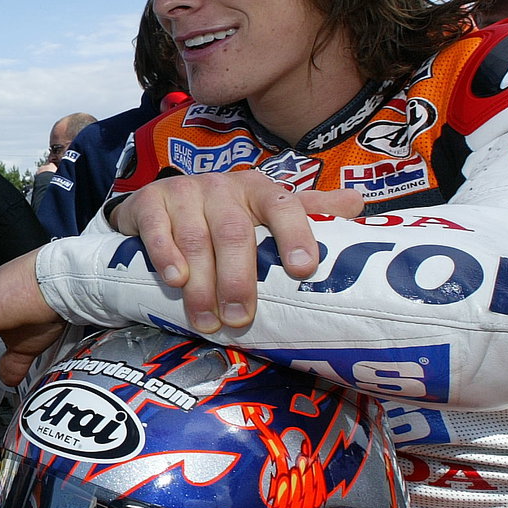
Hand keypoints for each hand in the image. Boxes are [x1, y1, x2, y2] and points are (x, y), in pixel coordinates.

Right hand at [109, 172, 362, 330]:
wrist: (158, 203)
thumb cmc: (223, 216)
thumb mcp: (264, 212)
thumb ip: (307, 211)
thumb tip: (357, 202)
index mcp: (259, 189)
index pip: (284, 206)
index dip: (295, 234)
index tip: (304, 268)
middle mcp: (223, 186)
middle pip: (235, 232)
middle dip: (238, 279)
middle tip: (239, 319)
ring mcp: (185, 191)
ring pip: (196, 238)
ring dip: (201, 284)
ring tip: (206, 321)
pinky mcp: (150, 200)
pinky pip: (158, 229)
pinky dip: (165, 256)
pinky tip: (175, 281)